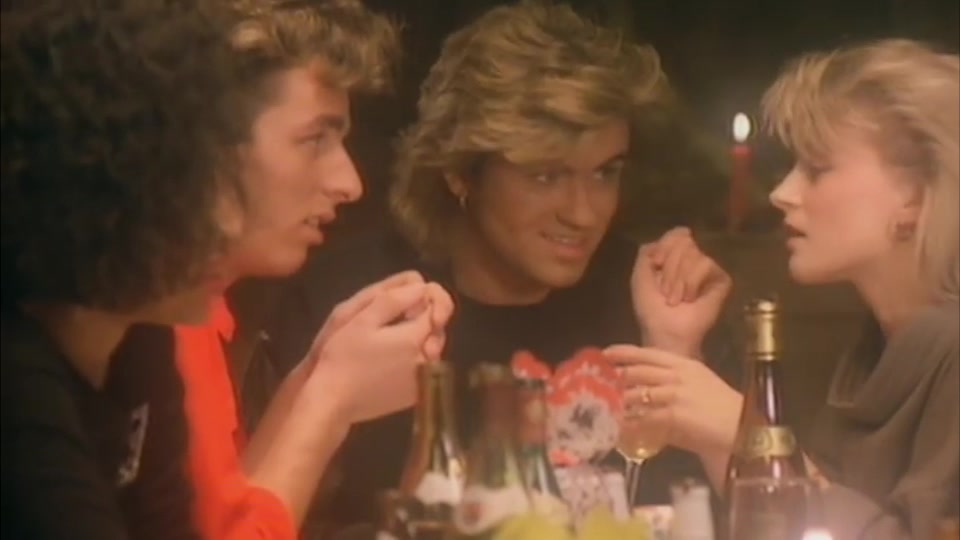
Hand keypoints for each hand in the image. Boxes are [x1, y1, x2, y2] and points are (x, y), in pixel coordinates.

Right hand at [304, 276, 453, 422]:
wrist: (334, 401)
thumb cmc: (344, 357)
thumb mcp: (362, 320)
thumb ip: (394, 300)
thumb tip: (420, 287)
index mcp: (415, 337)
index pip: (438, 307)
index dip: (425, 296)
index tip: (406, 297)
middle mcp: (428, 359)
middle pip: (437, 328)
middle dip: (424, 316)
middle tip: (396, 315)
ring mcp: (423, 380)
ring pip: (433, 348)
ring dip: (420, 337)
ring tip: (392, 336)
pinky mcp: (416, 395)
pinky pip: (425, 368)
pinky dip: (416, 357)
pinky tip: (392, 358)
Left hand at [604, 344, 741, 457]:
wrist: (742, 428)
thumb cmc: (722, 409)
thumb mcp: (700, 385)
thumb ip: (673, 385)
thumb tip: (646, 392)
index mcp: (685, 364)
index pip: (649, 352)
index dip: (625, 352)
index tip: (606, 352)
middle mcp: (678, 375)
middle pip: (638, 371)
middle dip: (616, 377)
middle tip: (598, 382)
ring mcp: (675, 393)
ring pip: (637, 394)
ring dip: (619, 401)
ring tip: (604, 406)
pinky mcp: (674, 414)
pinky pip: (644, 418)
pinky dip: (630, 424)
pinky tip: (619, 428)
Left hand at [632, 227, 731, 355]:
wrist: (665, 331)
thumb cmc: (651, 308)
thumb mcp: (640, 275)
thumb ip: (649, 250)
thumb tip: (678, 234)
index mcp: (673, 256)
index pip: (677, 233)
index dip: (665, 246)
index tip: (655, 265)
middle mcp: (692, 259)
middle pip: (684, 241)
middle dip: (669, 267)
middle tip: (666, 291)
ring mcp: (708, 269)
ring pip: (694, 253)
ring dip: (678, 279)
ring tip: (676, 299)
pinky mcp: (721, 280)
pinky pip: (706, 264)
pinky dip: (692, 282)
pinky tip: (691, 298)